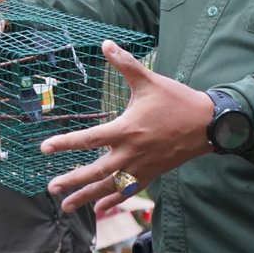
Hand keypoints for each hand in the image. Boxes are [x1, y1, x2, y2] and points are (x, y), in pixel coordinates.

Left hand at [40, 40, 214, 213]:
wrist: (209, 125)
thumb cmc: (177, 101)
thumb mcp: (150, 80)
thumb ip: (125, 64)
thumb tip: (106, 43)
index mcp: (127, 130)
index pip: (89, 139)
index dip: (65, 144)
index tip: (44, 149)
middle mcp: (131, 153)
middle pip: (96, 171)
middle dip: (72, 181)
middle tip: (50, 188)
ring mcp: (142, 167)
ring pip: (110, 187)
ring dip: (87, 196)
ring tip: (67, 206)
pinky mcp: (152, 174)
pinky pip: (129, 191)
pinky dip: (113, 200)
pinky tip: (99, 209)